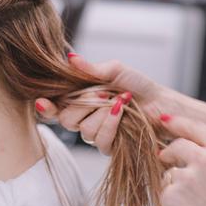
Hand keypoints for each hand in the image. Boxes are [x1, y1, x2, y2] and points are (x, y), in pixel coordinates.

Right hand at [35, 54, 205, 154]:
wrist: (163, 105)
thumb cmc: (140, 87)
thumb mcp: (115, 71)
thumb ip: (91, 68)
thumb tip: (70, 57)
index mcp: (79, 100)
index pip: (54, 108)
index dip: (46, 107)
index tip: (42, 101)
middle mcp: (84, 118)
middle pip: (66, 119)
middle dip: (84, 105)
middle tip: (102, 93)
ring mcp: (96, 134)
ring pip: (83, 130)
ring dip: (103, 113)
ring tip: (120, 100)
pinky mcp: (109, 147)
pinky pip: (100, 140)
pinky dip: (112, 123)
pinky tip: (123, 111)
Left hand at [159, 114, 205, 205]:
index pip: (194, 127)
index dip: (176, 122)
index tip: (164, 119)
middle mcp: (204, 159)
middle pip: (176, 145)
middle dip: (169, 153)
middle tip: (166, 159)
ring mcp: (186, 176)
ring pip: (169, 170)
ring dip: (174, 181)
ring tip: (194, 200)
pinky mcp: (171, 194)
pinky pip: (164, 189)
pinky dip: (171, 198)